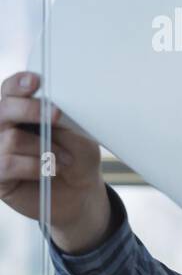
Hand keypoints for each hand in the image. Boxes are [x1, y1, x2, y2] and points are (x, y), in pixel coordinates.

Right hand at [0, 71, 110, 251]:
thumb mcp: (76, 133)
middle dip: (29, 109)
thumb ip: (60, 118)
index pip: (10, 90)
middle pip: (3, 109)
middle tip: (55, 115)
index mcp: (20, 111)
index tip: (35, 81)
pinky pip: (8, 163)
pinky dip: (35, 166)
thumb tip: (50, 105)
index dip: (19, 84)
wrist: (81, 193)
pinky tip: (51, 170)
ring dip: (44, 148)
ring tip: (65, 159)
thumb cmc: (77, 158)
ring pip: (10, 139)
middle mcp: (3, 128)